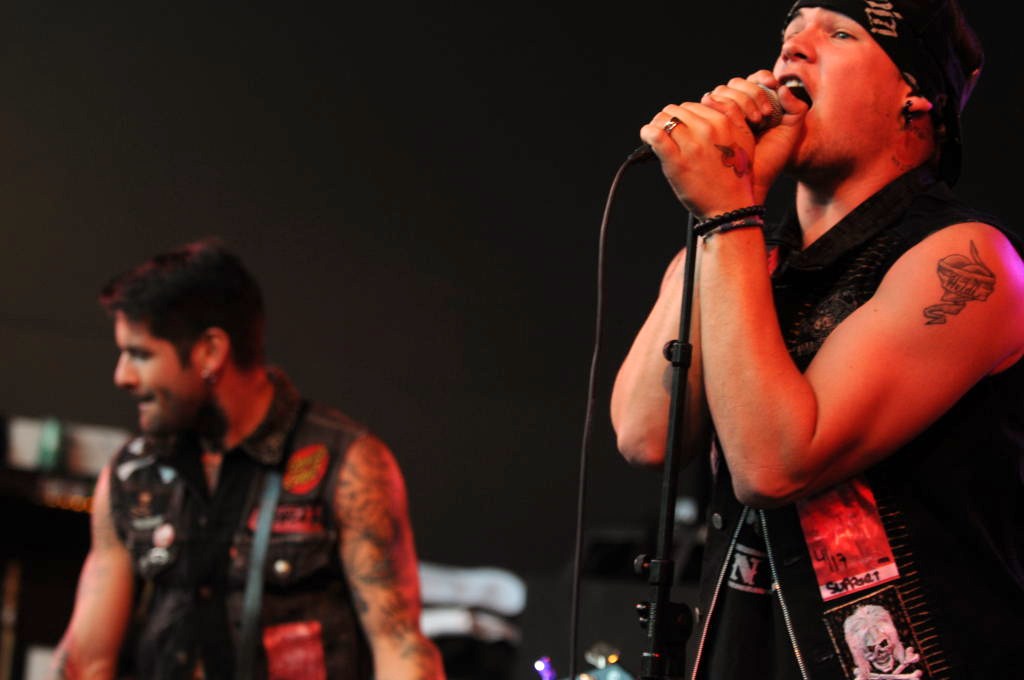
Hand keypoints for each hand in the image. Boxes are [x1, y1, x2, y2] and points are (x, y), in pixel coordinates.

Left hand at [639, 70, 807, 214]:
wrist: (729, 207)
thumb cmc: (735, 177)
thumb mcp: (744, 140)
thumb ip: (732, 115)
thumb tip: (709, 97)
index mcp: (723, 122)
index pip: (693, 105)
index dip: (684, 116)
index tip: (680, 128)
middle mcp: (707, 130)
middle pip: (677, 110)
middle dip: (670, 120)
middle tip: (667, 134)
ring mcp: (691, 145)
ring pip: (664, 119)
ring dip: (657, 125)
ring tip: (657, 137)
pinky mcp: (676, 161)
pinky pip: (655, 135)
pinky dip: (647, 133)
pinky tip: (647, 139)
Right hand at [700, 71, 808, 201]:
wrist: (752, 184)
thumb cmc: (771, 162)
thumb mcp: (791, 134)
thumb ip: (796, 108)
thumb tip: (783, 87)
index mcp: (758, 105)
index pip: (755, 80)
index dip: (761, 79)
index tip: (771, 85)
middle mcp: (738, 108)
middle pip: (737, 83)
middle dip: (751, 94)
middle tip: (764, 116)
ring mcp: (721, 116)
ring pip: (722, 92)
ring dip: (739, 102)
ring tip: (754, 123)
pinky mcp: (708, 125)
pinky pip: (710, 104)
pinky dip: (723, 107)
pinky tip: (737, 123)